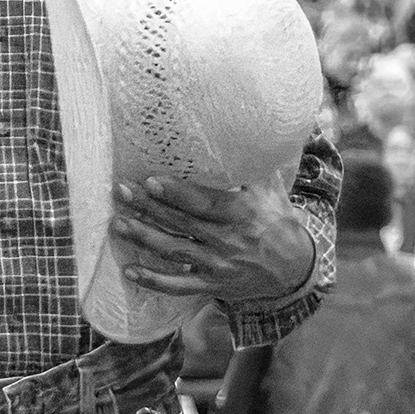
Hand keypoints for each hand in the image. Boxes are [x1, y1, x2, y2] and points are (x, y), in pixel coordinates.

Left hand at [108, 175, 314, 303]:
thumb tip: (236, 127)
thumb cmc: (278, 221)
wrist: (296, 269)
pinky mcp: (212, 284)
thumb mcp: (271, 190)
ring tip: (118, 224)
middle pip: (181, 223)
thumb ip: (250, 165)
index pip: (203, 203)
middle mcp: (227, 239)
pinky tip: (130, 272)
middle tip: (122, 192)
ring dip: (144, 238)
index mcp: (242, 213)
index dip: (175, 193)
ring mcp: (218, 265)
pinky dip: (154, 281)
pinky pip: (179, 285)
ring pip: (174, 252)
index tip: (150, 181)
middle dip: (148, 208)